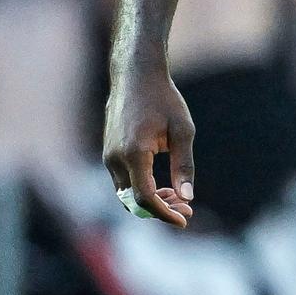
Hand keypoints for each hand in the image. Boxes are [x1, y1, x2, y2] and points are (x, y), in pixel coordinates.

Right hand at [102, 62, 195, 227]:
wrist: (136, 76)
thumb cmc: (163, 99)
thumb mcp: (182, 130)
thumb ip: (184, 165)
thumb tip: (187, 197)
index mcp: (134, 153)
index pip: (145, 197)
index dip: (164, 213)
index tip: (184, 219)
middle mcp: (115, 158)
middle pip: (134, 201)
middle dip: (160, 210)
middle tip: (186, 209)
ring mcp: (108, 156)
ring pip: (127, 195)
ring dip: (151, 201)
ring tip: (178, 197)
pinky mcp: (108, 153)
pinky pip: (123, 183)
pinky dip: (141, 189)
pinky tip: (162, 187)